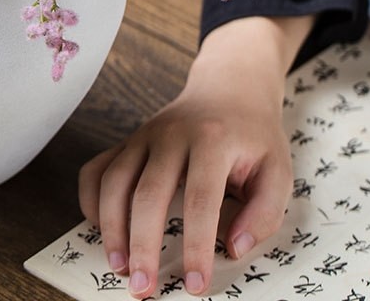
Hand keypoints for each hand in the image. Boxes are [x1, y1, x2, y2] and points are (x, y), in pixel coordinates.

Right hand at [78, 15, 312, 296]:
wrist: (228, 88)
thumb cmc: (253, 135)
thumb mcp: (278, 169)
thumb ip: (264, 212)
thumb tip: (232, 248)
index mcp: (213, 140)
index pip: (200, 199)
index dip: (195, 246)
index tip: (195, 285)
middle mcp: (172, 134)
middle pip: (148, 192)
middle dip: (142, 244)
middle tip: (143, 288)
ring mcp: (144, 135)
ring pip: (114, 180)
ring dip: (111, 226)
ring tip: (119, 266)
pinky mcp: (128, 140)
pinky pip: (97, 167)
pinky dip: (91, 198)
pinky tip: (99, 227)